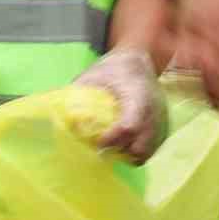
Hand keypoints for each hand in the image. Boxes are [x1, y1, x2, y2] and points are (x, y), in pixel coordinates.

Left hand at [74, 47, 164, 162]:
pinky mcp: (162, 127)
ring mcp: (161, 119)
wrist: (137, 63)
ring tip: (110, 148)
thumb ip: (75, 97)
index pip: (130, 126)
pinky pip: (151, 149)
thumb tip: (56, 119)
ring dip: (127, 156)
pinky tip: (120, 146)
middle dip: (119, 152)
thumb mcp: (90, 76)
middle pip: (141, 145)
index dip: (112, 139)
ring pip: (147, 151)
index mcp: (137, 94)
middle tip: (100, 149)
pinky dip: (135, 153)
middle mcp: (154, 109)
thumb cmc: (111, 70)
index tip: (96, 144)